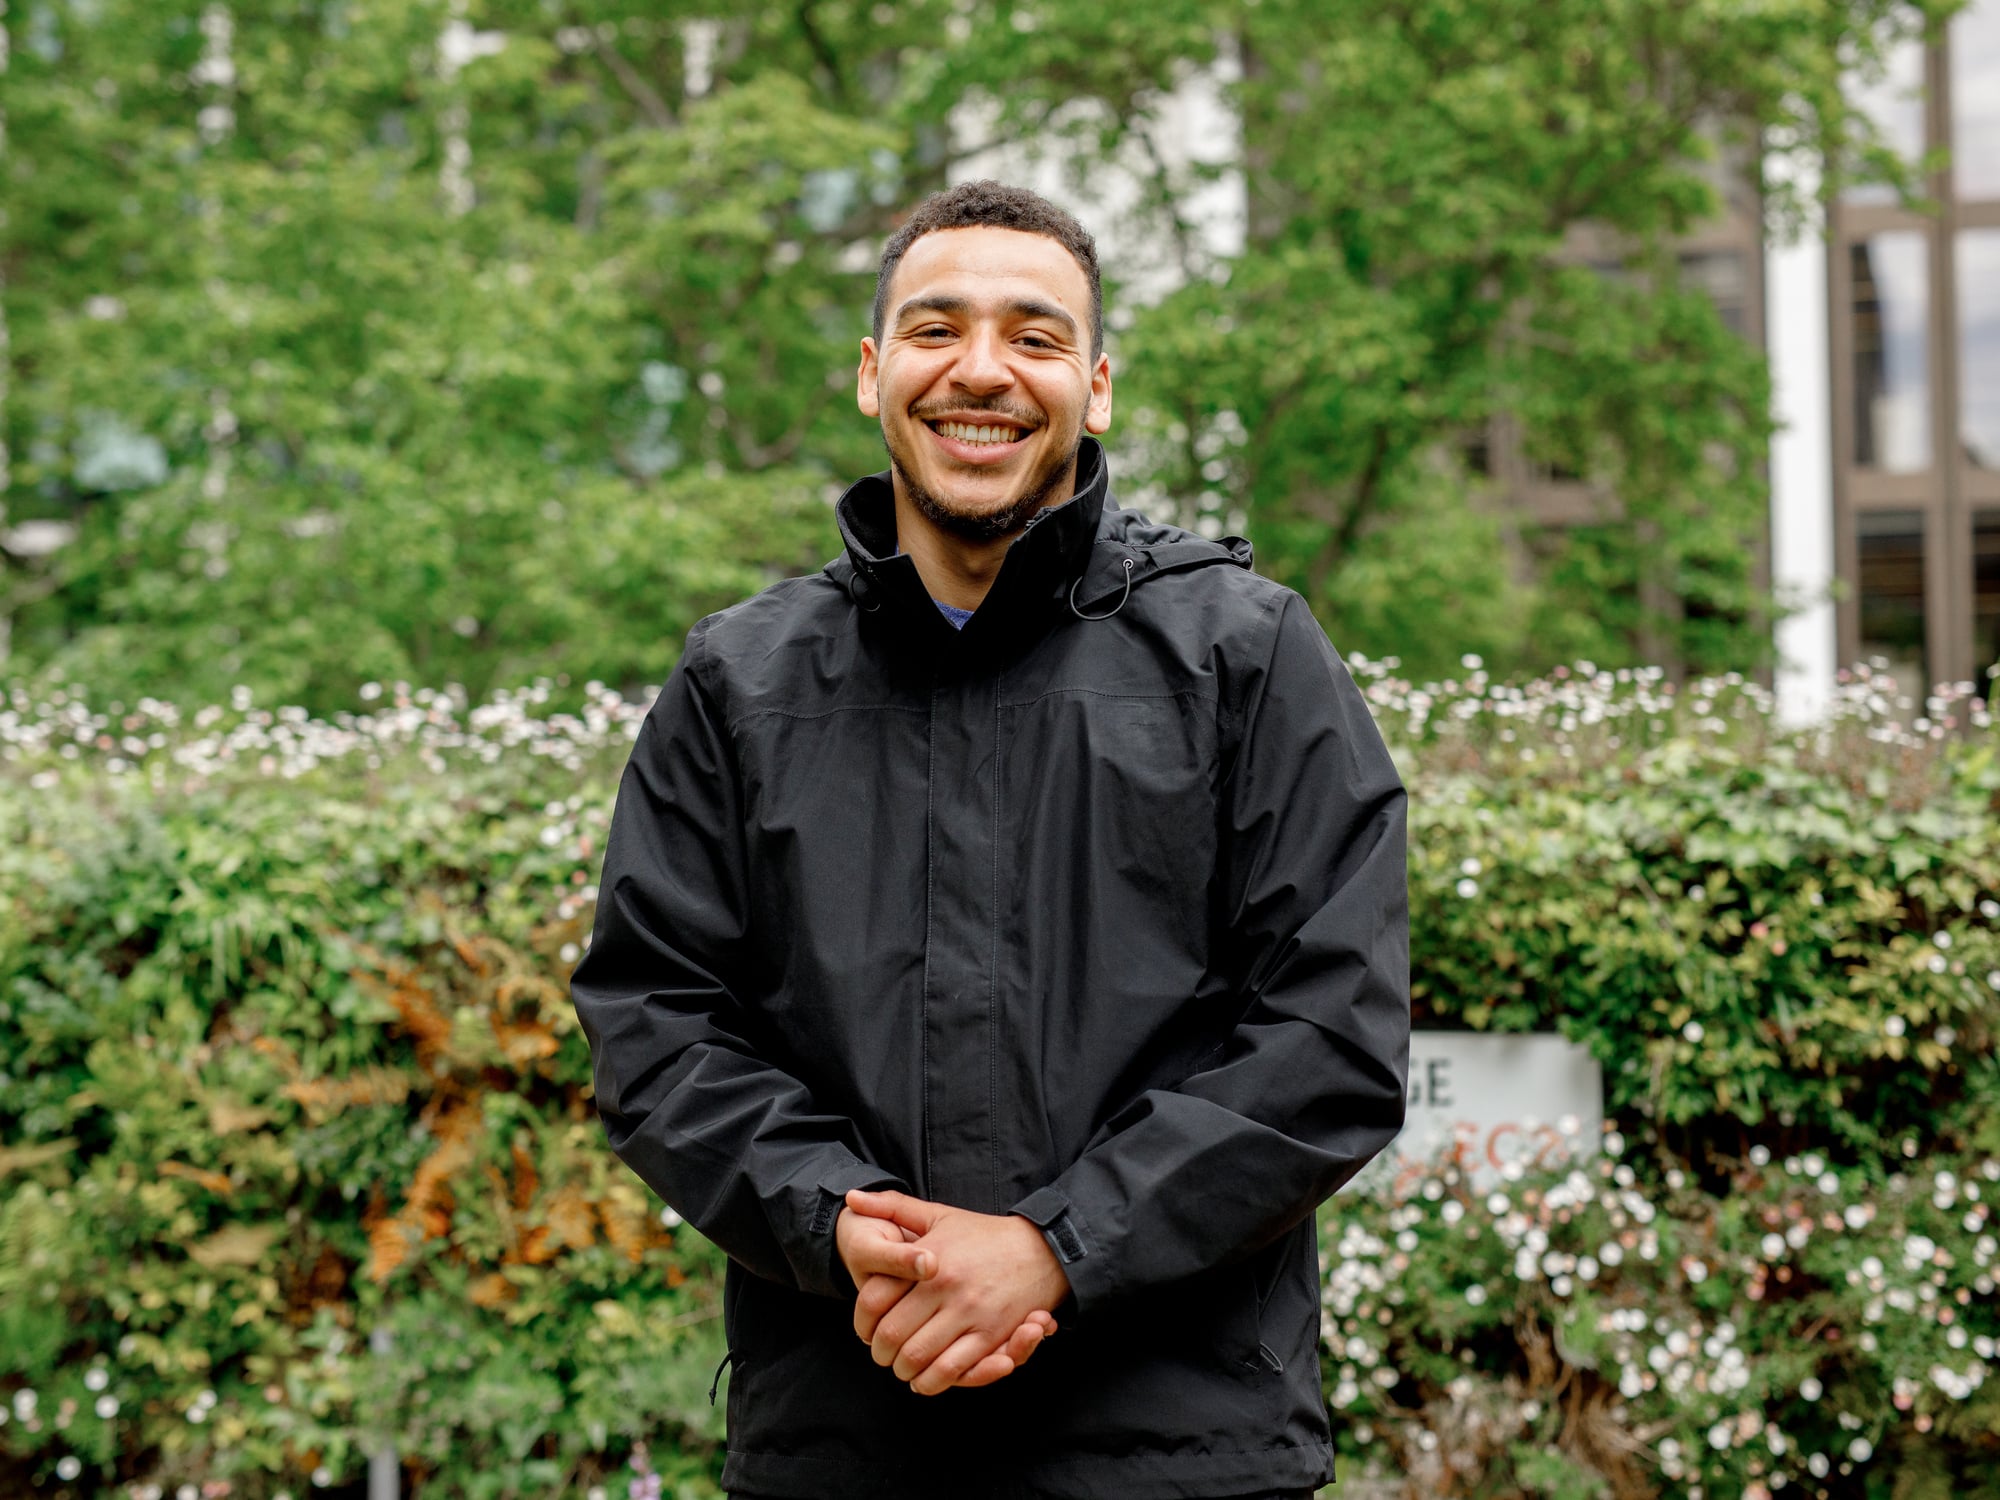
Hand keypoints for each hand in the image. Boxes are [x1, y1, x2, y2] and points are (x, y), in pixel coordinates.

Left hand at [844, 1188, 1069, 1396]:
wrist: (1041, 1250)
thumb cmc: (983, 1234)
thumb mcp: (938, 1215)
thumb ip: (893, 1206)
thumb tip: (852, 1196)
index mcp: (928, 1260)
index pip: (875, 1300)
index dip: (862, 1323)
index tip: (865, 1331)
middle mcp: (946, 1288)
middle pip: (893, 1336)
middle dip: (881, 1353)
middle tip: (882, 1356)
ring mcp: (970, 1313)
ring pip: (920, 1357)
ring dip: (905, 1370)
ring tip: (903, 1368)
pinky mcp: (991, 1335)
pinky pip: (953, 1369)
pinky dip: (933, 1381)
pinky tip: (927, 1378)